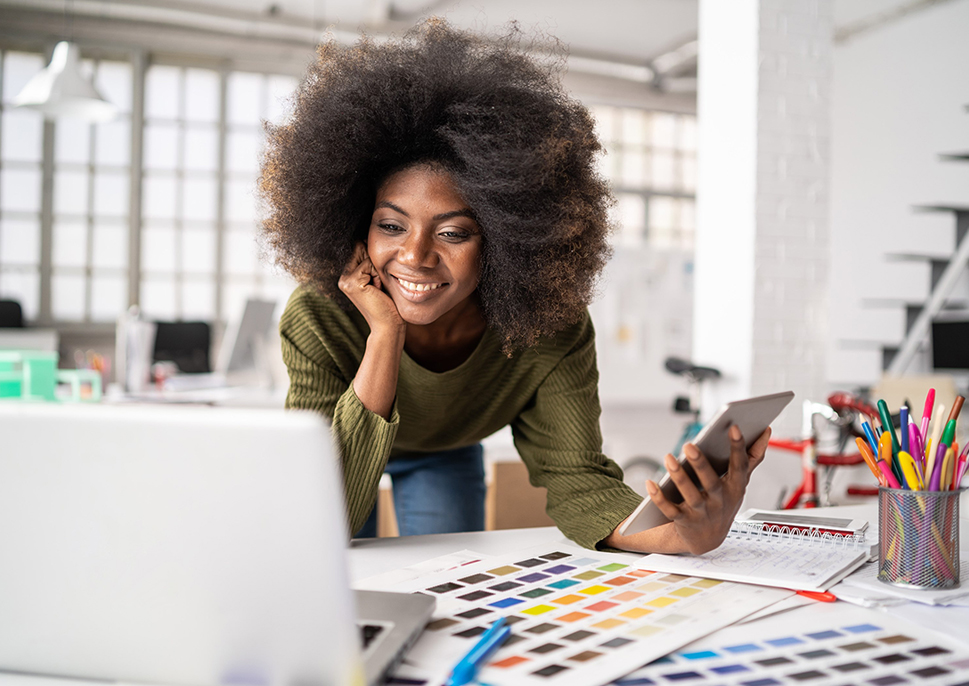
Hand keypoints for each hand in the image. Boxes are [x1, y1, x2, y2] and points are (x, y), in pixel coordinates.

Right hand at [338, 242, 403, 336]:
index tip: (378, 279)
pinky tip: (377, 290)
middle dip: (375, 264)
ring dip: (378, 271)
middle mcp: (342, 278)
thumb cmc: (388, 303)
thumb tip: (366, 239)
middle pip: (362, 251)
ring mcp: (345, 281)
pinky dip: (377, 276)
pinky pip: (369, 265)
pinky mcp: (352, 282)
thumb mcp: (378, 279)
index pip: (359, 251)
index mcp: (347, 277)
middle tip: (378, 287)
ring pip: (367, 258)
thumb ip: (371, 262)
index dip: (373, 259)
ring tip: (378, 289)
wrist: (388, 325)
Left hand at [605, 425, 770, 554]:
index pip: (740, 466)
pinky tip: (649, 483)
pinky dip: (658, 498)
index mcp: (735, 487)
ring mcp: (701, 512)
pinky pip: (669, 510)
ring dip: (679, 477)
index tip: (733, 426)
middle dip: (701, 464)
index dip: (738, 447)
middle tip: (689, 445)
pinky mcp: (683, 521)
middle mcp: (719, 501)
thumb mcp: (740, 482)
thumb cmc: (724, 502)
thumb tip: (766, 431)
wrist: (708, 539)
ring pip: (690, 496)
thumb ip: (753, 457)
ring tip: (668, 458)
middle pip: (711, 482)